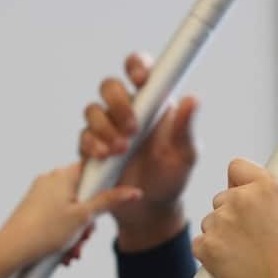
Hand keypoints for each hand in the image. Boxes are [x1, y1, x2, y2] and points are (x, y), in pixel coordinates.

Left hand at [0, 163, 141, 277]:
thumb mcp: (83, 218)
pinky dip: (63, 235)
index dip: (103, 187)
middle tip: (86, 238)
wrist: (11, 250)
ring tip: (72, 253)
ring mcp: (40, 194)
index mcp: (63, 175)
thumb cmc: (44, 232)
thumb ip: (109, 202)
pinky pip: (57, 219)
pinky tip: (62, 254)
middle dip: (88, 222)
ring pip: (70, 211)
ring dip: (76, 234)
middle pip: (83, 195)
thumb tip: (134, 191)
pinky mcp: (33, 209)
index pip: (93, 169)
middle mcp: (50, 179)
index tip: (105, 205)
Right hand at [78, 53, 198, 251]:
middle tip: (133, 129)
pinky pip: (84, 137)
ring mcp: (107, 128)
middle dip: (118, 104)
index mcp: (152, 103)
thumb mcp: (185, 154)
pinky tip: (104, 156)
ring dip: (105, 127)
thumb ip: (186, 128)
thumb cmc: (172, 177)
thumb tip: (193, 100)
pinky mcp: (92, 149)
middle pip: (109, 86)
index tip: (141, 80)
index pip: (139, 70)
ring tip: (121, 150)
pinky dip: (92, 144)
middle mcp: (127, 110)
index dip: (136, 67)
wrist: (151, 210)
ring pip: (93, 110)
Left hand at [193, 158, 277, 277]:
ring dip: (220, 235)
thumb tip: (253, 204)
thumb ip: (268, 204)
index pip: (237, 167)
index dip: (239, 183)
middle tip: (250, 238)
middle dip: (231, 214)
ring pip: (210, 221)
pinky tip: (230, 265)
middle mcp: (242, 198)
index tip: (243, 195)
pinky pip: (200, 243)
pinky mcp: (206, 245)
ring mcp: (221, 221)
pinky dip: (209, 254)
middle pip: (221, 198)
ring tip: (244, 256)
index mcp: (267, 187)